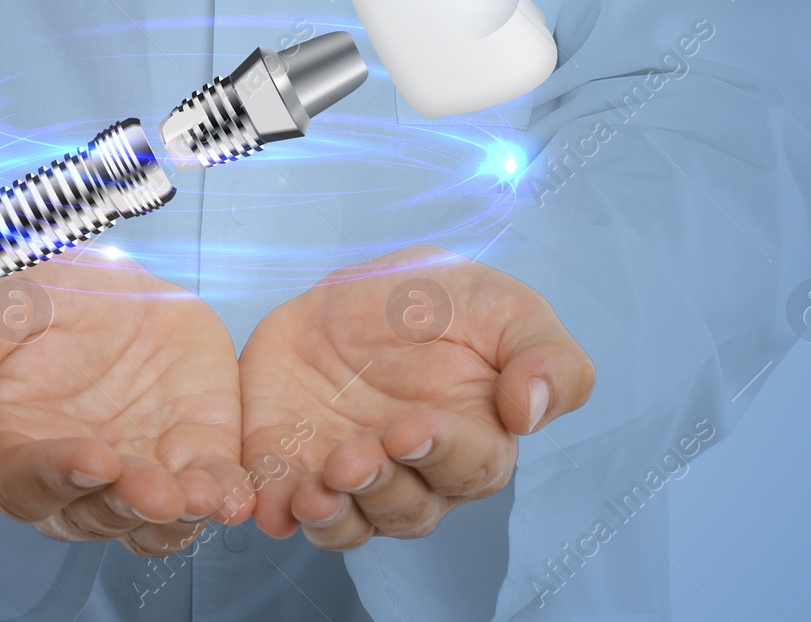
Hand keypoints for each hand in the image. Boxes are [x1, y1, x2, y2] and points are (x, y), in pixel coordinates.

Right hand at [0, 248, 250, 555]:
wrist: (102, 263)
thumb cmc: (22, 288)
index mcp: (6, 447)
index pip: (25, 483)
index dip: (59, 474)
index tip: (95, 456)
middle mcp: (71, 475)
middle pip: (94, 513)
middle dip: (128, 502)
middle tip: (159, 490)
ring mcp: (136, 468)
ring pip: (152, 519)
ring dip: (178, 515)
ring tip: (204, 495)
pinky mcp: (193, 450)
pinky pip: (209, 487)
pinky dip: (225, 495)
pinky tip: (238, 492)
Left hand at [238, 246, 593, 549]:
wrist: (356, 289)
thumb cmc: (444, 303)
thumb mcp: (506, 308)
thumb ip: (544, 357)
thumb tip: (532, 411)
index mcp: (474, 438)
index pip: (468, 468)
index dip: (441, 455)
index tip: (411, 429)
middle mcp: (412, 473)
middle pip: (405, 509)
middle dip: (378, 487)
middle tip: (352, 456)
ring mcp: (348, 474)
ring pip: (347, 522)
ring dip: (331, 516)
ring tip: (312, 492)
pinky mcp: (290, 464)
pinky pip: (282, 503)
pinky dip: (274, 508)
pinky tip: (266, 502)